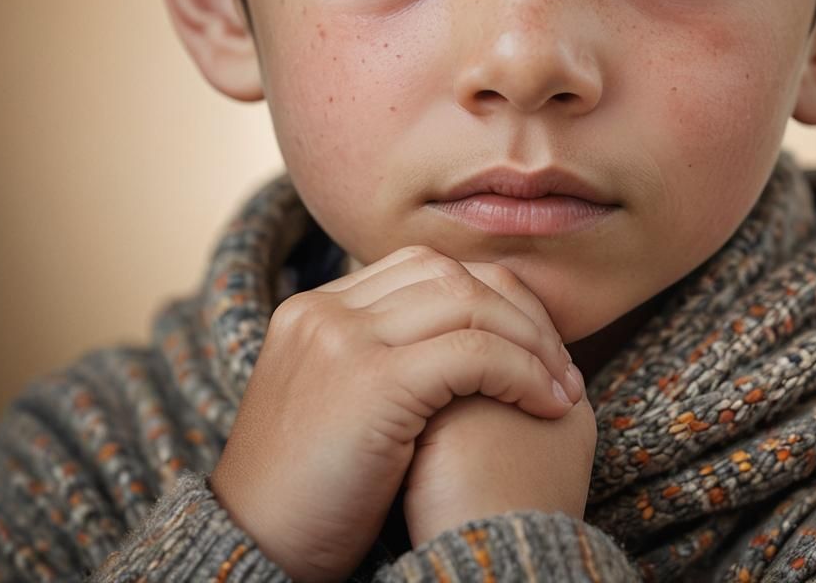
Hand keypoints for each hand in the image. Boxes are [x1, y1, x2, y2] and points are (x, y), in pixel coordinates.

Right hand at [207, 247, 583, 581]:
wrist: (254, 549)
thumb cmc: (308, 492)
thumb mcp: (334, 400)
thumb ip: (378, 354)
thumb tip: (460, 341)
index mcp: (315, 308)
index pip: (422, 266)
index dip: (488, 297)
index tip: (528, 342)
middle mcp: (325, 309)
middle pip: (449, 274)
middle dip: (516, 311)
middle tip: (557, 361)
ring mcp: (343, 339)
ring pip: (467, 303)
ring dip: (530, 341)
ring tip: (561, 386)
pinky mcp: (370, 381)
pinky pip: (473, 352)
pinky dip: (522, 372)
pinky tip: (547, 404)